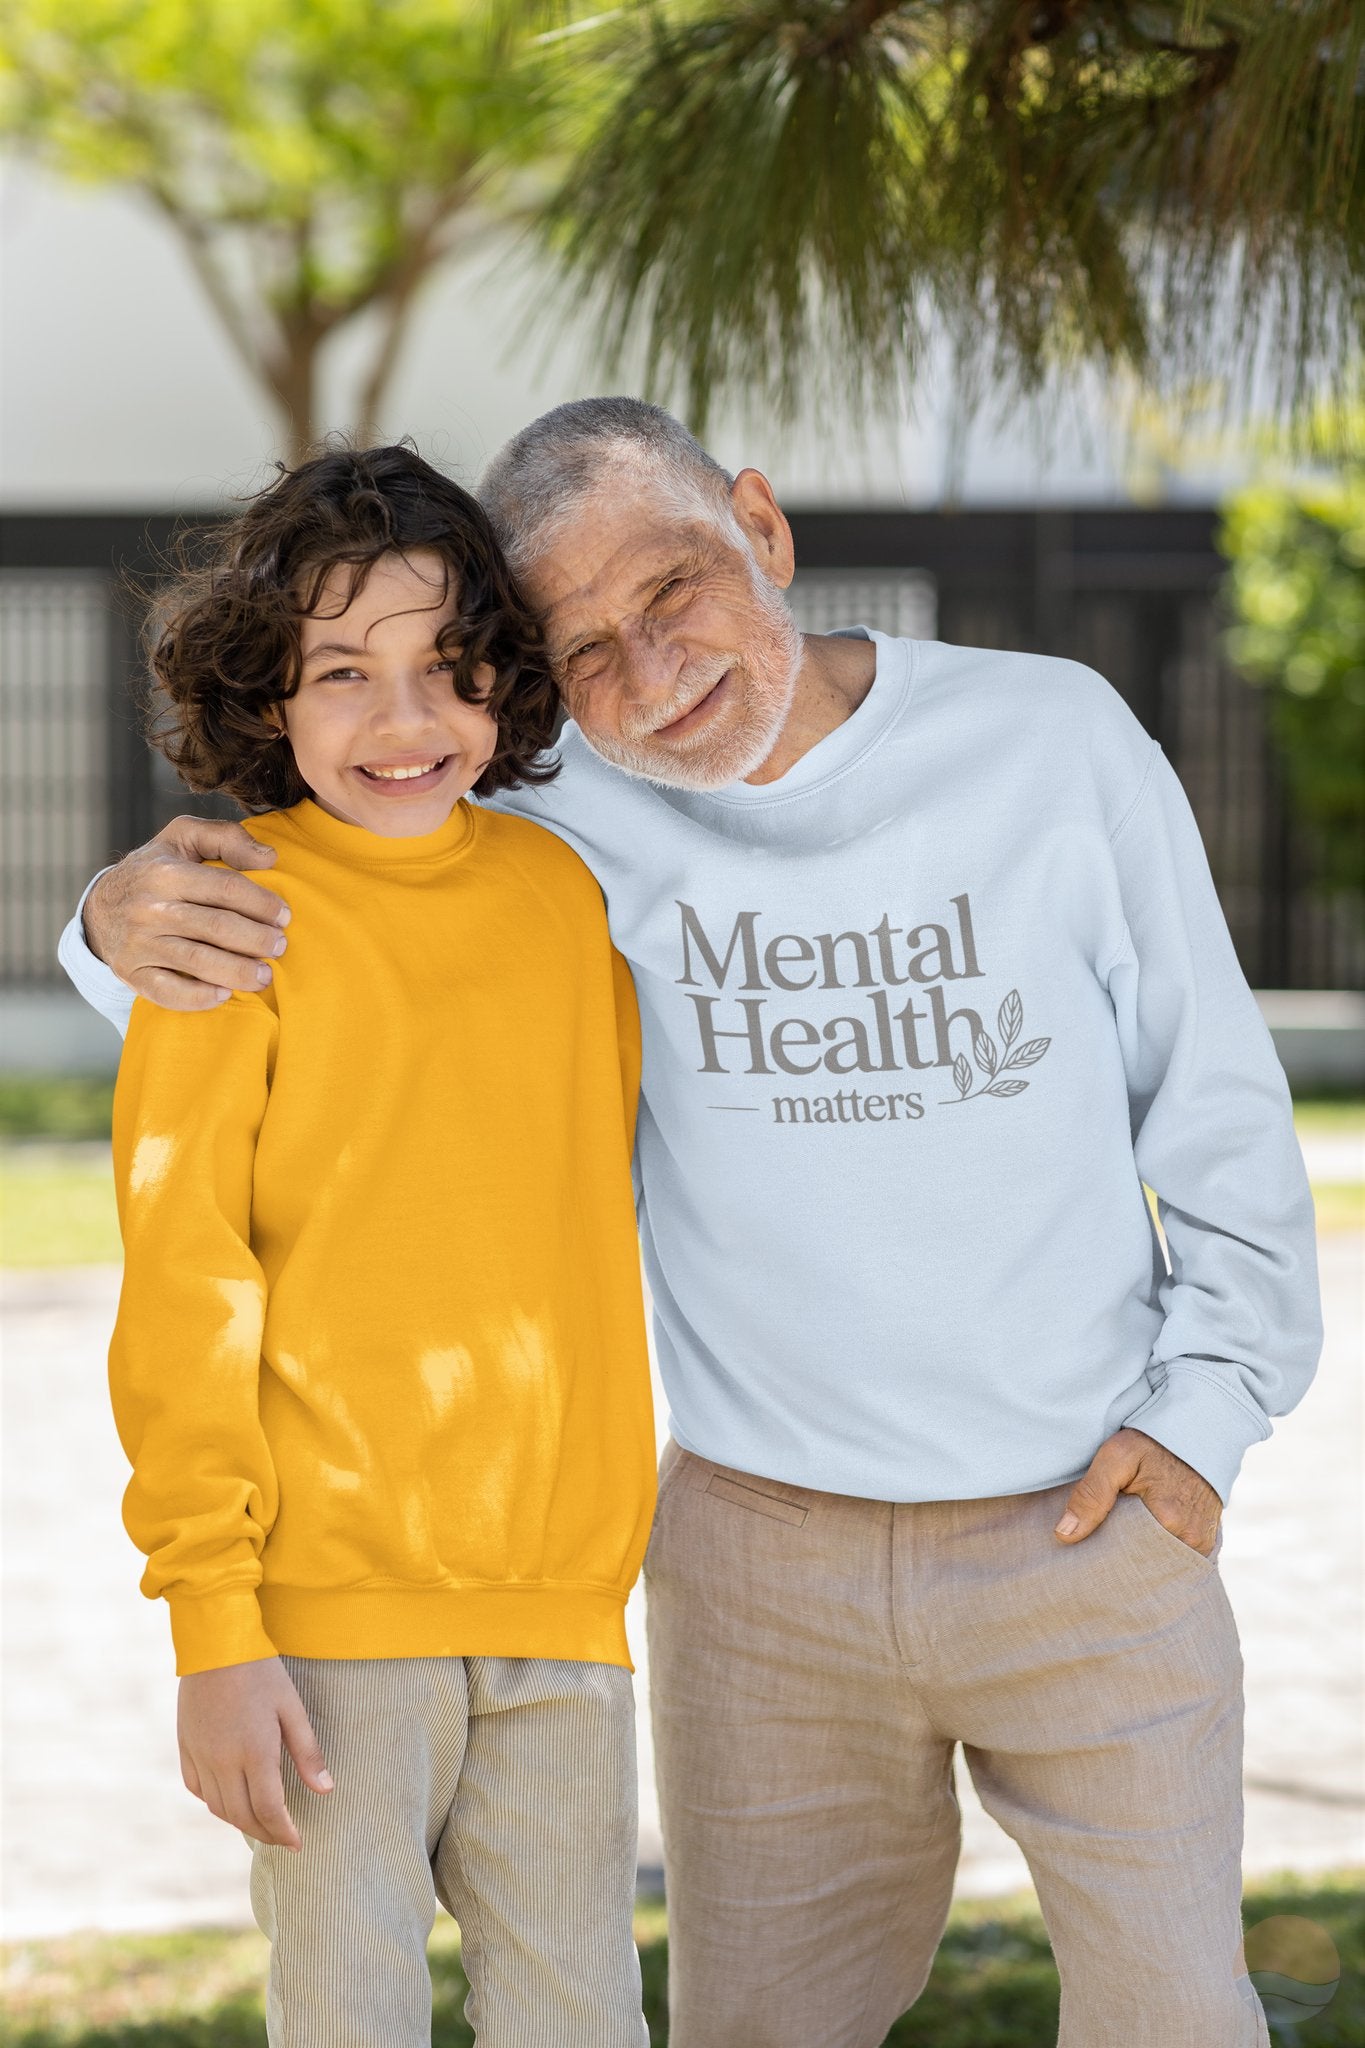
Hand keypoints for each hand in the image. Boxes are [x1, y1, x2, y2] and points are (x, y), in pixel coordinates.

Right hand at [83, 816, 287, 1009]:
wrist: (100, 907)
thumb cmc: (156, 870)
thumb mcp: (183, 837)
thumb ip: (226, 837)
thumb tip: (269, 858)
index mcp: (166, 872)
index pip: (226, 888)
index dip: (262, 903)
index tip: (284, 916)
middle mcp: (150, 908)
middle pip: (217, 928)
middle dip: (257, 940)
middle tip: (280, 946)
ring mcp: (139, 943)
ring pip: (198, 962)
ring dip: (239, 972)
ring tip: (265, 975)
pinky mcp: (132, 973)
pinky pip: (168, 992)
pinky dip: (199, 997)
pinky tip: (224, 994)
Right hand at [178, 1657, 332, 1850]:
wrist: (216, 1645)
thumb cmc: (262, 1672)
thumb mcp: (292, 1708)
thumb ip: (307, 1753)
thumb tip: (325, 1791)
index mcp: (255, 1753)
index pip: (269, 1810)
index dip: (284, 1832)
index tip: (297, 1843)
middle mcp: (223, 1762)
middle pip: (242, 1816)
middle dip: (265, 1833)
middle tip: (282, 1838)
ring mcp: (200, 1756)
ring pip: (218, 1807)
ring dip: (240, 1822)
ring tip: (260, 1823)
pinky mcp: (186, 1747)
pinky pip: (197, 1788)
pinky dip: (214, 1802)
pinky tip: (229, 1800)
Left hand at [1054, 1427, 1221, 1554]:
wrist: (1195, 1431)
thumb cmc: (1153, 1442)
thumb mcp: (1117, 1457)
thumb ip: (1091, 1494)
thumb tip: (1064, 1535)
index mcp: (1169, 1520)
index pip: (1127, 1559)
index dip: (1104, 1557)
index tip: (1085, 1555)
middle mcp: (1191, 1539)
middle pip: (1145, 1566)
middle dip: (1121, 1562)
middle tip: (1098, 1552)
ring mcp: (1202, 1543)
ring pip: (1160, 1564)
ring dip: (1140, 1558)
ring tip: (1119, 1546)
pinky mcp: (1207, 1541)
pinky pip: (1177, 1558)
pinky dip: (1158, 1553)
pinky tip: (1142, 1543)